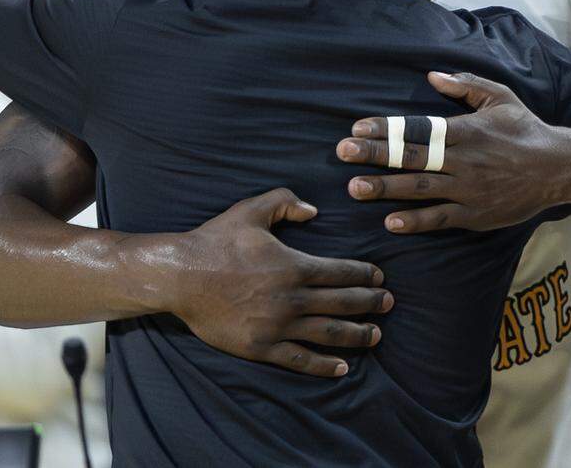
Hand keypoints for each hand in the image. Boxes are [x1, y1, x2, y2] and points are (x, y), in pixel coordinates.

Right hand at [140, 188, 392, 377]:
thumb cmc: (216, 240)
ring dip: (357, 335)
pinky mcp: (261, 347)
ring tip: (376, 335)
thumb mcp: (252, 209)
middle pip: (343, 303)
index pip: (341, 272)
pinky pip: (300, 360)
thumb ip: (286, 202)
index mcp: (294, 265)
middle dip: (370, 304)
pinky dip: (324, 365)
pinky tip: (342, 367)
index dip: (364, 275)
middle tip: (389, 304)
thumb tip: (314, 210)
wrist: (181, 276)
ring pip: (328, 334)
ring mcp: (278, 326)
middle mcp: (292, 298)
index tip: (380, 278)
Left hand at [336, 71, 562, 233]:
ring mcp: (468, 189)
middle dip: (375, 156)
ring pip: (420, 189)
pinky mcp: (475, 214)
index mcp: (466, 130)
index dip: (386, 129)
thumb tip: (431, 76)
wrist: (558, 168)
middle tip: (342, 154)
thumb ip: (465, 85)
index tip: (357, 128)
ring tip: (354, 188)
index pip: (417, 129)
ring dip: (385, 188)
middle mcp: (463, 160)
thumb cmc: (525, 129)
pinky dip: (415, 221)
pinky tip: (390, 222)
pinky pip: (440, 218)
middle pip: (412, 158)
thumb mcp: (500, 97)